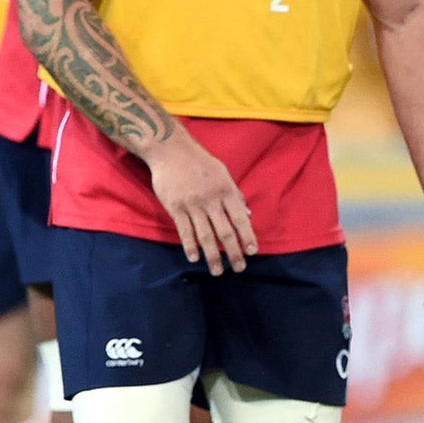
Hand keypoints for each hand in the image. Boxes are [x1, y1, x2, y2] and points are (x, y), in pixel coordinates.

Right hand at [145, 131, 255, 274]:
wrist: (170, 150)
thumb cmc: (199, 162)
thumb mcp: (223, 173)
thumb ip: (235, 195)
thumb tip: (248, 216)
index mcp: (226, 190)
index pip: (240, 218)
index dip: (247, 236)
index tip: (252, 252)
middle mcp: (211, 200)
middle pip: (225, 231)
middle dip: (233, 252)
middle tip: (239, 268)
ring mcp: (193, 204)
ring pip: (205, 235)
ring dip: (212, 256)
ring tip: (217, 271)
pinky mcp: (175, 207)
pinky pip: (184, 231)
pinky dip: (190, 246)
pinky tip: (194, 258)